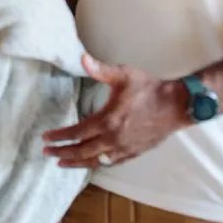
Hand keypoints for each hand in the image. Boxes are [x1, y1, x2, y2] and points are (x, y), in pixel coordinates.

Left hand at [42, 54, 188, 168]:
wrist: (177, 105)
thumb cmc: (150, 88)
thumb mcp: (124, 75)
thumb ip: (101, 69)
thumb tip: (82, 58)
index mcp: (108, 121)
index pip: (77, 133)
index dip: (60, 137)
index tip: (45, 138)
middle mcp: (114, 139)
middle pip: (83, 151)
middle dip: (63, 153)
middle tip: (47, 153)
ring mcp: (124, 149)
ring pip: (96, 161)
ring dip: (77, 163)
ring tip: (62, 163)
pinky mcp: (134, 153)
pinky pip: (111, 163)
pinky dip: (97, 164)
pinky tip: (90, 163)